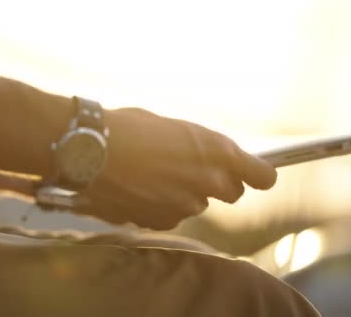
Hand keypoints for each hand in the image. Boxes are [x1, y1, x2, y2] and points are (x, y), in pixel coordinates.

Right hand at [71, 108, 277, 229]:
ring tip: (150, 175)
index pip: (263, 176)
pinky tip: (136, 188)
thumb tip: (200, 156)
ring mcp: (185, 206)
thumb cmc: (127, 127)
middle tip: (189, 169)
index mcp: (217, 151)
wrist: (88, 150)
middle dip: (215, 183)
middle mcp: (208, 182)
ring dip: (182, 194)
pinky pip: (169, 215)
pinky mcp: (160, 222)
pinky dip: (158, 206)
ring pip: (195, 204)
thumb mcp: (172, 128)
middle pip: (231, 193)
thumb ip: (196, 147)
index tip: (255, 174)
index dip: (258, 175)